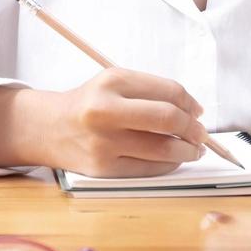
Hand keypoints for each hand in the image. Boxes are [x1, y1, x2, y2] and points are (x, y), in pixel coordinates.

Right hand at [48, 68, 209, 176]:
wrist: (48, 128)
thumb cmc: (89, 104)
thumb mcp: (113, 83)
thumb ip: (152, 92)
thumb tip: (194, 112)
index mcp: (112, 82)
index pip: (168, 91)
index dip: (191, 103)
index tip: (198, 111)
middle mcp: (105, 111)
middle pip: (167, 119)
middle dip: (194, 129)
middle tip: (201, 134)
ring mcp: (103, 142)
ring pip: (163, 149)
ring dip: (188, 150)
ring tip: (194, 149)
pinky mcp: (103, 168)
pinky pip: (149, 169)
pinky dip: (169, 164)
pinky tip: (172, 159)